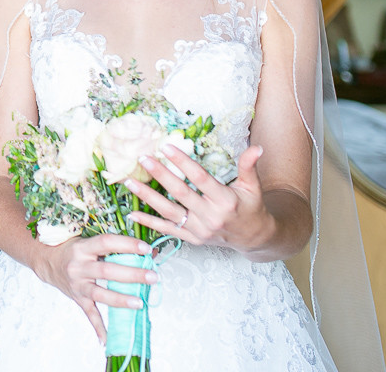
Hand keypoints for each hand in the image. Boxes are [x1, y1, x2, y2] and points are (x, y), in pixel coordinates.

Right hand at [31, 232, 158, 343]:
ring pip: (100, 294)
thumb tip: (149, 251)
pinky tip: (107, 340)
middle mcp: (79, 266)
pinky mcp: (78, 298)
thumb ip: (116, 246)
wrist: (48, 261)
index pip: (106, 242)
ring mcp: (78, 284)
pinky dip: (99, 328)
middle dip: (132, 274)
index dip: (126, 245)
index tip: (145, 248)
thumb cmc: (73, 249)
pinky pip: (90, 314)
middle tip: (152, 277)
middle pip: (107, 271)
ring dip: (121, 299)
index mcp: (83, 247)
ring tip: (140, 303)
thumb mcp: (89, 241)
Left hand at [124, 144, 272, 252]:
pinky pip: (168, 230)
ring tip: (129, 182)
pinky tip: (133, 213)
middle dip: (159, 175)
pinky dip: (150, 222)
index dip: (182, 162)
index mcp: (225, 200)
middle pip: (180, 193)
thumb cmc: (251, 207)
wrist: (253, 238)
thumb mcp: (253, 186)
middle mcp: (211, 216)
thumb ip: (248, 166)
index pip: (200, 178)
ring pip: (169, 212)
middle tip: (142, 159)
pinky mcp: (192, 239)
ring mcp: (200, 230)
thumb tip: (256, 147)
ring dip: (147, 197)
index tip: (166, 147)